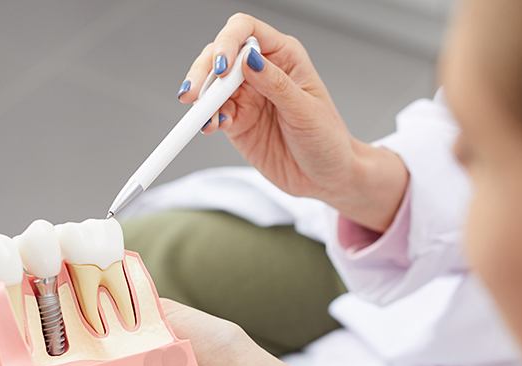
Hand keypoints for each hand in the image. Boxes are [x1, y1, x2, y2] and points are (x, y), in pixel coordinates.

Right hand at [179, 13, 407, 229]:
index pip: (246, 31)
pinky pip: (214, 115)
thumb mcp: (305, 111)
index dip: (228, 42)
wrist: (325, 177)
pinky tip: (209, 127)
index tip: (221, 67)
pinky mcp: (237, 123)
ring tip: (202, 117)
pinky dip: (207, 120)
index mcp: (283, 56)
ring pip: (212, 86)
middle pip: (220, 56)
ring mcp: (247, 98)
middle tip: (195, 95)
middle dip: (204, 72)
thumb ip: (276, 84)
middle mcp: (261, 72)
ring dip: (202, 100)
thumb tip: (249, 59)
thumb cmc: (326, 140)